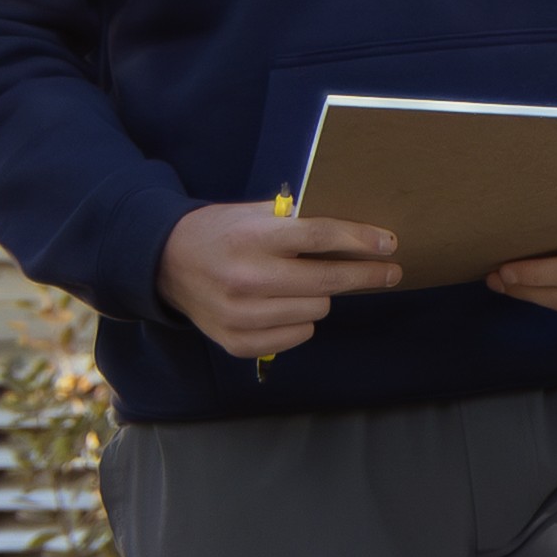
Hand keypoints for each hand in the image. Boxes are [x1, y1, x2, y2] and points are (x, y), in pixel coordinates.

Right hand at [162, 201, 404, 358]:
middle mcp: (245, 279)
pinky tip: (287, 305)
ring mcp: (240, 316)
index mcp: (251, 238)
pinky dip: (302, 321)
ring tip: (308, 283)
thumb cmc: (222, 233)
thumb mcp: (254, 214)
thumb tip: (358, 234)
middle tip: (390, 271)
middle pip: (326, 281)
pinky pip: (298, 335)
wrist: (166, 264)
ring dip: (323, 296)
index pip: (319, 237)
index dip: (360, 240)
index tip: (389, 244)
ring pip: (317, 311)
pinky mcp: (237, 342)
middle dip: (365, 275)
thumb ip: (298, 222)